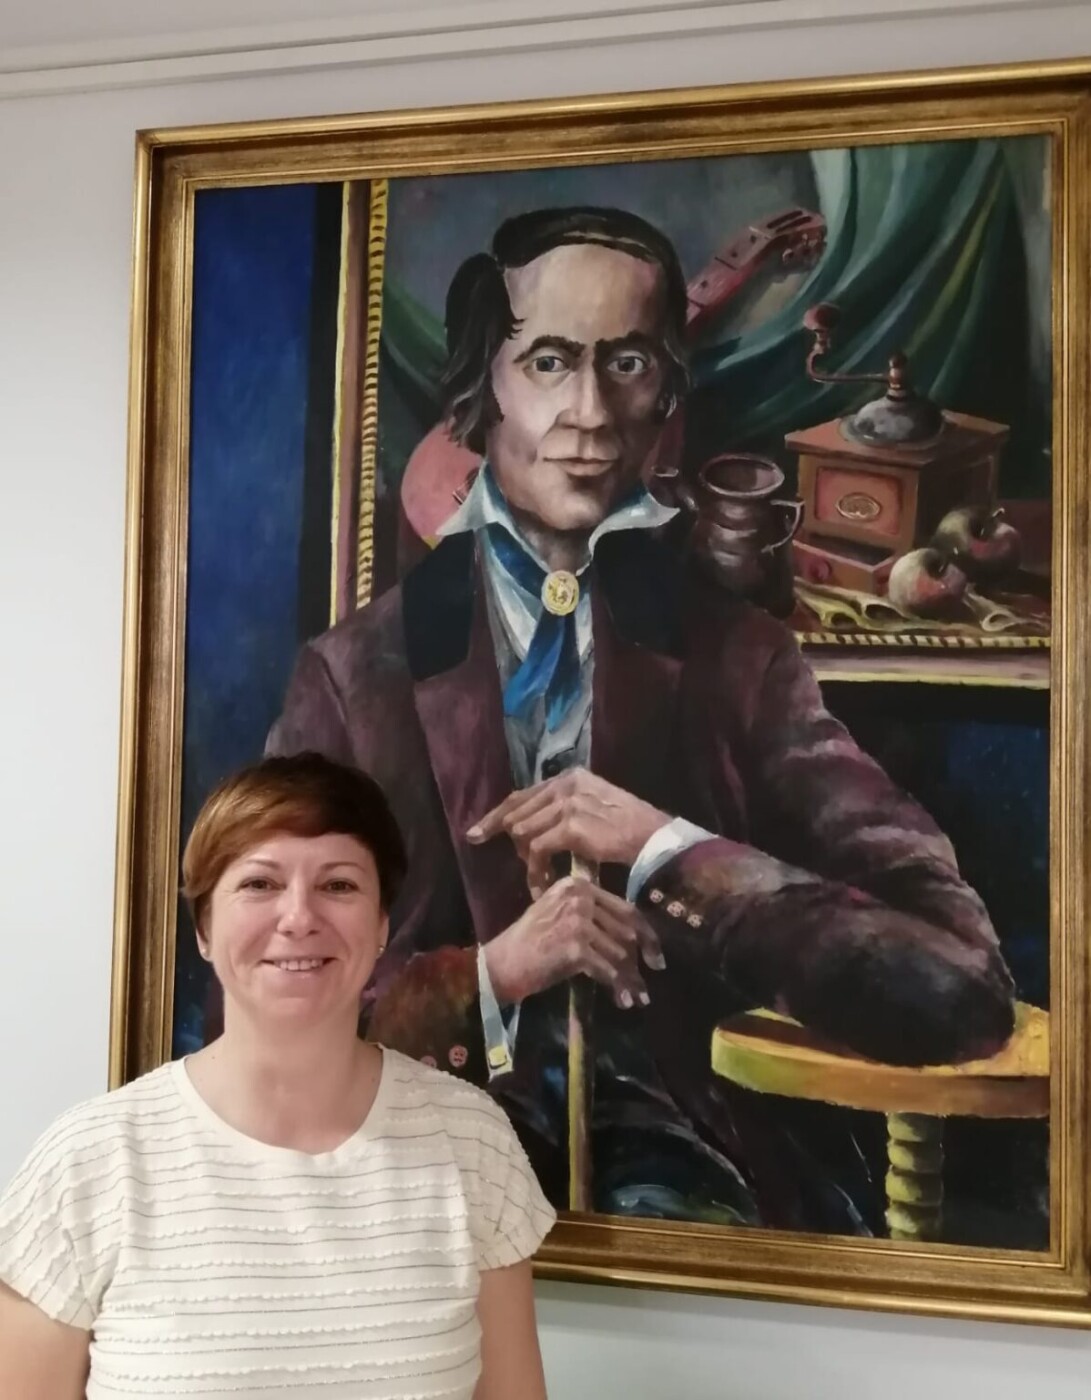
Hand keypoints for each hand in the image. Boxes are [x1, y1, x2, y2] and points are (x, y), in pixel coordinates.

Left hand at [467, 767, 668, 897]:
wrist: (653, 840)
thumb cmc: (628, 830)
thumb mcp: (592, 809)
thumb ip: (562, 810)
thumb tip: (529, 826)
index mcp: (569, 777)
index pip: (522, 796)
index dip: (496, 816)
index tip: (476, 833)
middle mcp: (565, 784)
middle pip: (516, 813)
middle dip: (513, 844)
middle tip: (523, 867)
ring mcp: (567, 803)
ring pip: (522, 833)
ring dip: (527, 860)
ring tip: (540, 876)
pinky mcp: (570, 825)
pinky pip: (537, 851)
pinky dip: (536, 871)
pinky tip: (542, 884)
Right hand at [483, 876, 664, 1009]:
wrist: (502, 963)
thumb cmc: (530, 942)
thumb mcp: (560, 914)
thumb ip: (593, 915)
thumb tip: (635, 937)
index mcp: (578, 885)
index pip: (624, 907)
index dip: (645, 933)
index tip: (654, 953)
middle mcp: (579, 896)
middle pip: (625, 929)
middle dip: (640, 958)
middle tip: (651, 978)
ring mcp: (577, 920)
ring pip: (619, 952)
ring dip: (629, 977)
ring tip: (637, 995)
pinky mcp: (575, 946)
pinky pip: (607, 970)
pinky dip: (617, 987)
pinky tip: (623, 1000)